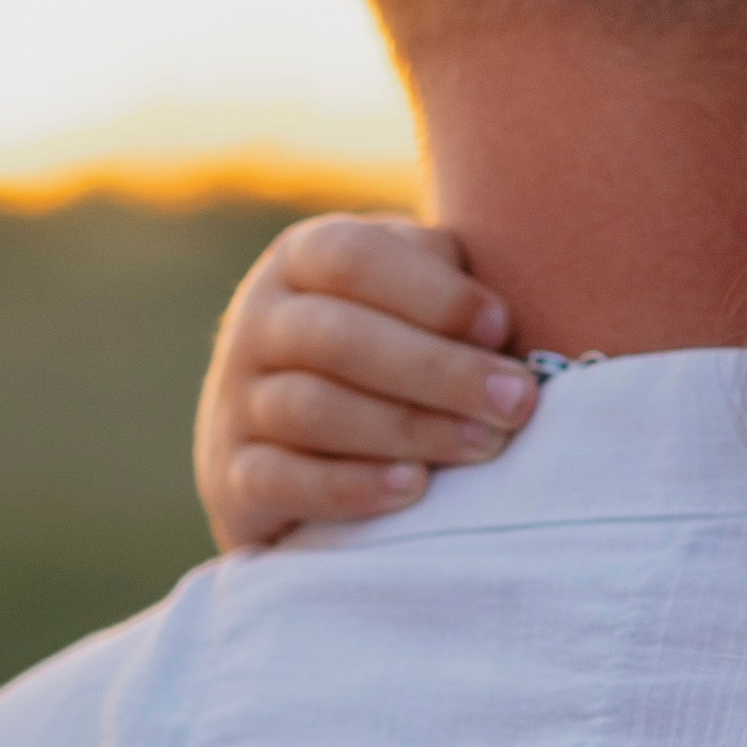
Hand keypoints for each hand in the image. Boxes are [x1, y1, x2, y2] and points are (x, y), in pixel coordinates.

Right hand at [193, 215, 537, 549]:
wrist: (294, 439)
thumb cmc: (391, 343)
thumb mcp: (411, 291)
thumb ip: (446, 281)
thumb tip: (494, 326)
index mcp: (302, 260)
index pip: (352, 259)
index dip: (431, 293)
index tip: (501, 327)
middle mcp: (257, 323)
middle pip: (337, 338)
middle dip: (438, 371)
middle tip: (515, 402)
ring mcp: (235, 401)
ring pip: (310, 409)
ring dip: (407, 428)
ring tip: (482, 445)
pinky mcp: (231, 476)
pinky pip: (279, 480)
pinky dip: (349, 487)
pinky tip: (412, 487)